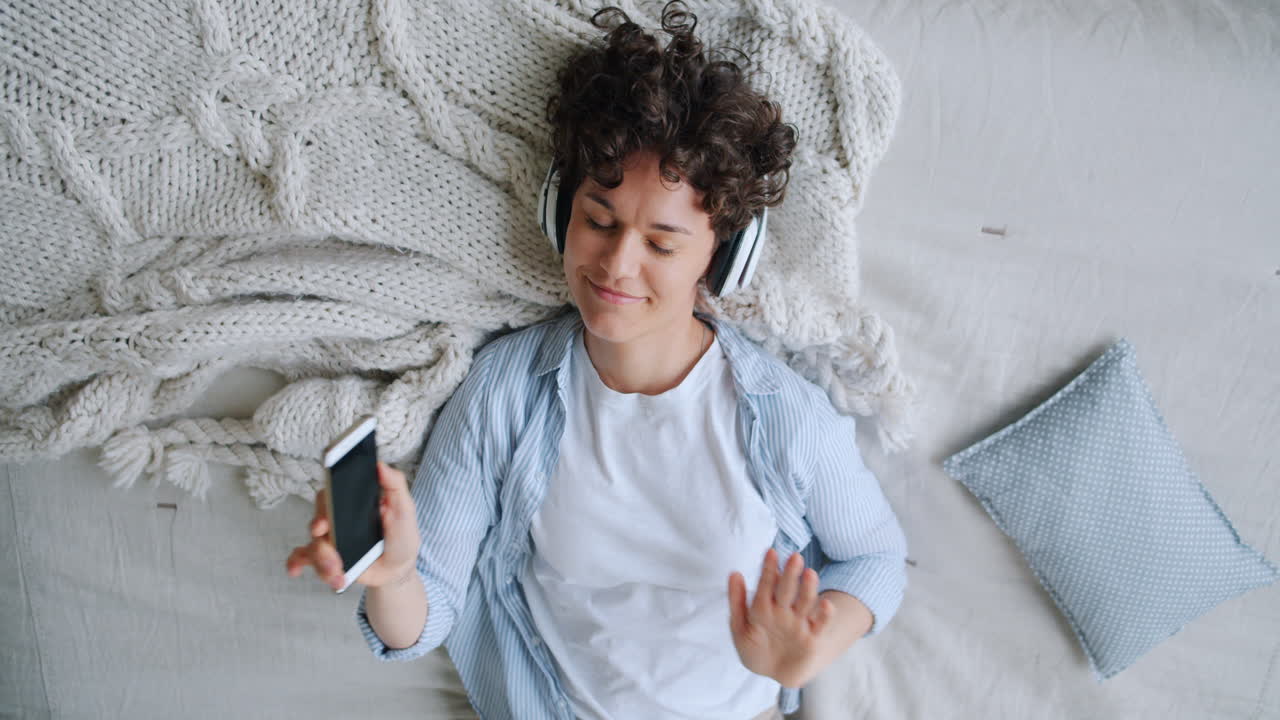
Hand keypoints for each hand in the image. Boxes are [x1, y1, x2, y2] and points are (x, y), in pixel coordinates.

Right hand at [286, 461, 422, 589]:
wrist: (398, 569)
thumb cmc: (401, 536)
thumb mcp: (405, 509)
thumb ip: (395, 485)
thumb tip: (380, 465)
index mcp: (353, 504)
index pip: (331, 495)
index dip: (323, 506)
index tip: (323, 523)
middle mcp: (337, 519)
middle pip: (317, 521)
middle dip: (322, 541)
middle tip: (333, 555)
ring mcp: (330, 538)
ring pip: (313, 545)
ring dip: (323, 562)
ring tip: (339, 574)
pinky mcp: (326, 556)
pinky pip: (302, 557)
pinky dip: (295, 562)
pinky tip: (295, 570)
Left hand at [728, 548, 834, 687]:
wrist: (772, 674)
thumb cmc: (754, 647)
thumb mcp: (740, 626)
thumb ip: (737, 601)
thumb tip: (734, 572)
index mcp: (764, 606)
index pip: (766, 584)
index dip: (768, 569)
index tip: (770, 552)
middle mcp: (783, 611)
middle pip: (787, 590)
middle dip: (791, 574)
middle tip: (795, 557)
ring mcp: (799, 623)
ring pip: (805, 603)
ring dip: (808, 589)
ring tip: (810, 574)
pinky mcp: (812, 639)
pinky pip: (820, 625)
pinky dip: (824, 616)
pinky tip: (827, 605)